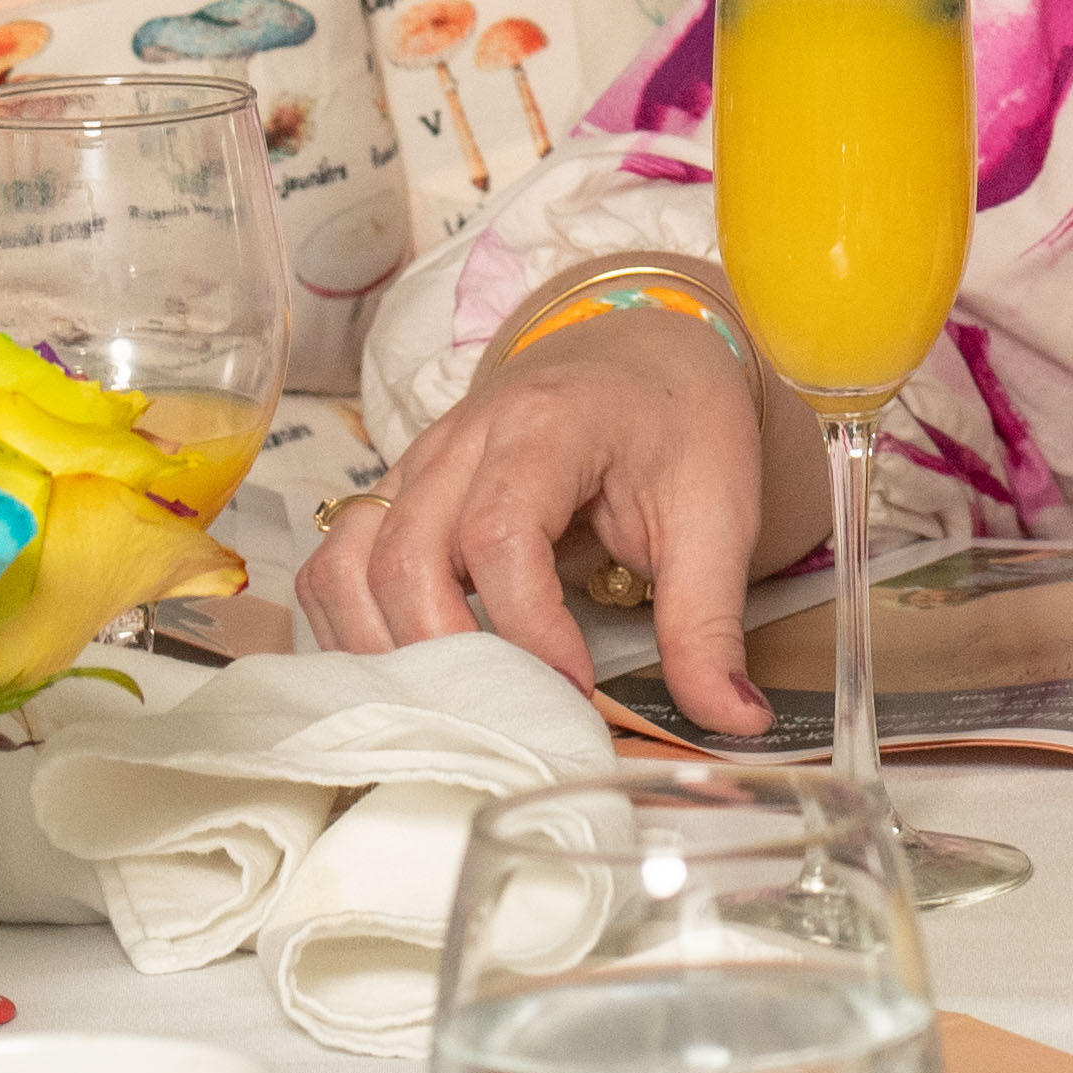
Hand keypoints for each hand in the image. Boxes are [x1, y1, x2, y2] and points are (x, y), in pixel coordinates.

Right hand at [305, 295, 775, 725]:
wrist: (645, 353)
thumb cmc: (680, 424)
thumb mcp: (718, 513)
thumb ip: (711, 621)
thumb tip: (735, 720)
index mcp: (548, 424)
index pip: (500, 534)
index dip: (527, 629)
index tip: (576, 689)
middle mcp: (463, 436)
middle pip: (405, 556)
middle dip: (447, 655)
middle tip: (511, 710)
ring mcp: (418, 462)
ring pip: (349, 562)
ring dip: (382, 648)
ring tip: (453, 703)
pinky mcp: (399, 491)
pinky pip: (337, 561)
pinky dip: (350, 625)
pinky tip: (408, 670)